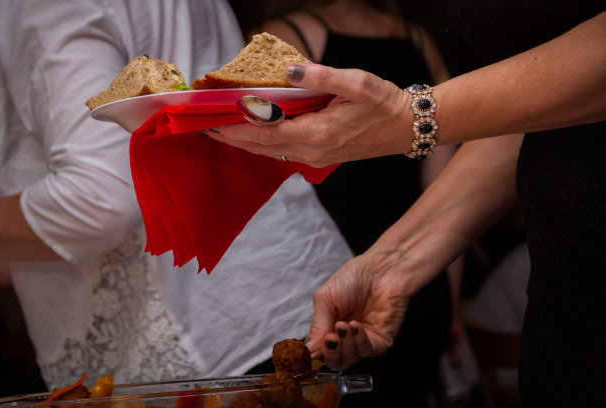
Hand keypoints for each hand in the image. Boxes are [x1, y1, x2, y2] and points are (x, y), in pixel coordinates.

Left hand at [210, 63, 413, 167]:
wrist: (405, 127)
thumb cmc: (383, 104)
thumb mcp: (356, 83)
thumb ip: (320, 76)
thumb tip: (289, 70)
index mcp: (315, 134)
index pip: (262, 133)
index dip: (233, 129)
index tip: (209, 122)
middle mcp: (310, 151)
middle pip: (259, 147)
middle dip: (231, 138)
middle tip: (205, 127)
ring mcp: (314, 157)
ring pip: (269, 152)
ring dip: (244, 141)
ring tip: (222, 129)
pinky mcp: (319, 156)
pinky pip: (281, 151)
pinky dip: (262, 143)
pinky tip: (254, 133)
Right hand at [305, 247, 414, 370]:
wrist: (380, 269)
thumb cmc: (354, 277)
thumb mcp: (325, 298)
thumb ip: (317, 324)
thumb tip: (308, 350)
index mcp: (331, 326)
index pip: (321, 350)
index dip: (316, 352)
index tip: (312, 348)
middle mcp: (347, 336)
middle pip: (335, 360)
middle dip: (330, 352)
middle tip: (330, 337)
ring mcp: (364, 339)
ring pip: (350, 358)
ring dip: (345, 344)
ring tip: (344, 324)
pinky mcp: (381, 341)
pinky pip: (367, 351)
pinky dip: (359, 342)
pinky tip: (355, 326)